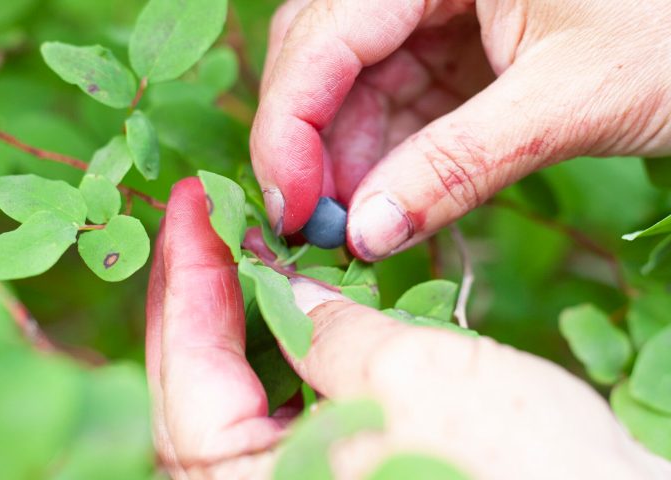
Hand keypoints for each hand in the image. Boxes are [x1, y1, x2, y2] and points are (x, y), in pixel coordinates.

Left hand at [145, 179, 670, 478]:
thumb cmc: (520, 469)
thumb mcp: (413, 378)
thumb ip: (328, 331)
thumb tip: (285, 286)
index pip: (189, 375)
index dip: (187, 278)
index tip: (192, 203)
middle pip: (199, 386)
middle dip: (200, 293)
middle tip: (206, 214)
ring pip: (239, 393)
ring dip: (239, 316)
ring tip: (243, 244)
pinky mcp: (342, 471)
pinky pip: (285, 404)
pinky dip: (282, 346)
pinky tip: (293, 299)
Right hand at [251, 0, 670, 259]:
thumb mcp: (570, 100)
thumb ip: (458, 166)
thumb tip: (365, 235)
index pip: (325, 33)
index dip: (289, 126)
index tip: (289, 209)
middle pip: (322, 54)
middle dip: (309, 145)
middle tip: (316, 227)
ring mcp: (437, 4)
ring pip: (351, 83)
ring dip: (343, 159)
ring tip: (355, 226)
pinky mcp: (455, 42)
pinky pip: (394, 99)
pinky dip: (383, 155)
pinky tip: (386, 200)